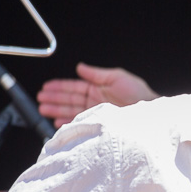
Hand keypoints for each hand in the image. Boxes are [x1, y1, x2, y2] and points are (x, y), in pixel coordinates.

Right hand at [37, 63, 157, 125]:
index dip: (59, 86)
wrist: (150, 115)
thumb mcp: (117, 77)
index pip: (74, 87)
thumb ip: (97, 74)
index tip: (46, 87)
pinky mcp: (99, 123)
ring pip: (71, 111)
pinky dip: (68, 122)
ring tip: (44, 109)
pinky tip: (58, 122)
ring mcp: (97, 113)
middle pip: (70, 99)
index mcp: (99, 88)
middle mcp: (96, 101)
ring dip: (56, 110)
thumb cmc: (140, 96)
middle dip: (54, 98)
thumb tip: (80, 67)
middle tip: (40, 99)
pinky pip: (79, 122)